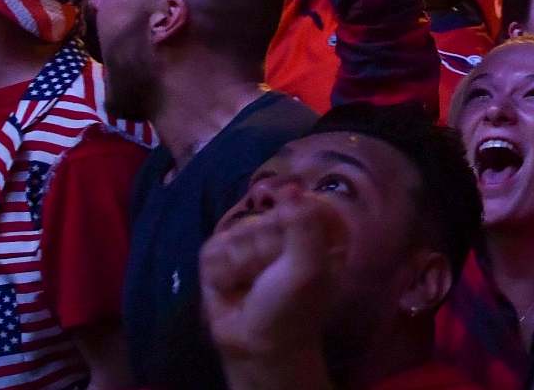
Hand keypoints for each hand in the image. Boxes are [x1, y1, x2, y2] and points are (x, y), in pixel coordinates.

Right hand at [200, 183, 348, 363]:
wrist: (254, 346)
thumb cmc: (292, 309)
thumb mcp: (309, 268)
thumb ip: (304, 225)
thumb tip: (290, 187)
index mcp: (319, 229)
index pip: (304, 200)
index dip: (295, 221)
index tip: (295, 248)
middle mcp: (287, 229)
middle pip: (267, 216)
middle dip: (266, 250)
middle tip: (272, 277)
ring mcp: (252, 239)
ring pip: (238, 230)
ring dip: (243, 264)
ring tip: (253, 285)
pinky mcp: (222, 254)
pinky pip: (214, 247)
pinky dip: (221, 272)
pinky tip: (231, 287)